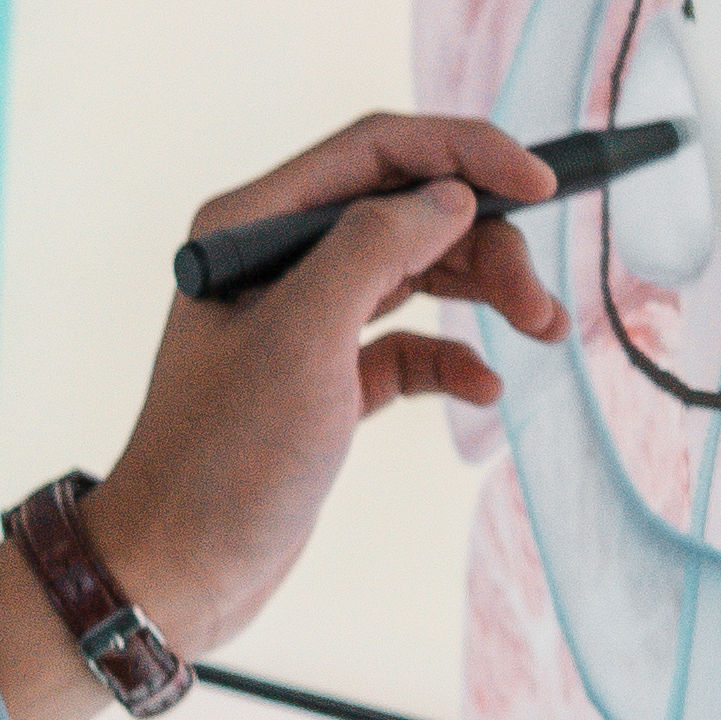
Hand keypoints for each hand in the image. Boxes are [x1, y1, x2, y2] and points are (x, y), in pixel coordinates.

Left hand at [0, 115, 560, 719]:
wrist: (178, 569)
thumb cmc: (221, 458)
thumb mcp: (302, 340)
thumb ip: (373, 250)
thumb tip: (449, 195)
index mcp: (251, 225)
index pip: (375, 150)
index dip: (463, 154)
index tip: (539, 182)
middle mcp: (276, 260)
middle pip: (406, 211)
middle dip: (485, 241)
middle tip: (538, 301)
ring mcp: (303, 322)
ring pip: (416, 275)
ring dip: (484, 293)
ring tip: (542, 329)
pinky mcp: (326, 383)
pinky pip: (407, 347)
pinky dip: (451, 360)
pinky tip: (484, 388)